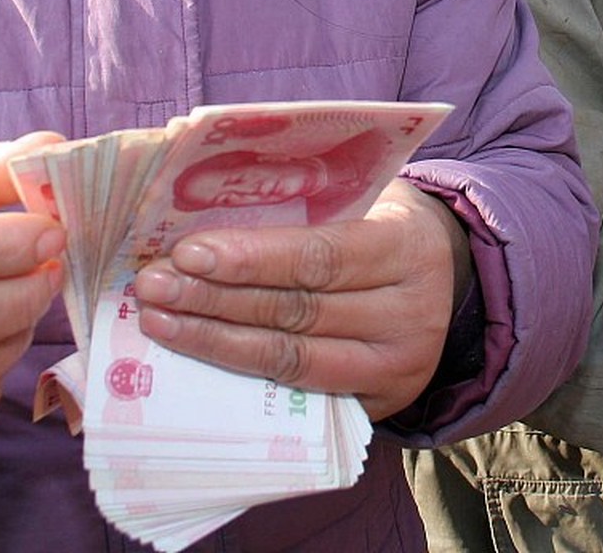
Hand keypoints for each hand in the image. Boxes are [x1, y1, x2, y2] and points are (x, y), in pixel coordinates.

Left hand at [133, 178, 469, 420]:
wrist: (448, 277)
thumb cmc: (385, 223)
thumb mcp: (366, 198)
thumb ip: (308, 204)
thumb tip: (205, 204)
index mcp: (406, 248)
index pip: (319, 257)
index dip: (250, 258)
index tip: (187, 253)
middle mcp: (410, 314)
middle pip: (296, 312)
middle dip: (214, 300)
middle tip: (153, 288)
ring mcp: (397, 367)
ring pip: (290, 360)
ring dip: (214, 341)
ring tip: (159, 322)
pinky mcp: (379, 404)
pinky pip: (299, 391)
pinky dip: (242, 372)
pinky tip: (198, 354)